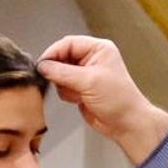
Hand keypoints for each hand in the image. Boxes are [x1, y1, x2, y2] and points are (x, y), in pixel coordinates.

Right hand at [37, 35, 167, 161]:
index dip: (53, 53)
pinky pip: (63, 87)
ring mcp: (85, 74)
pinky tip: (79, 99)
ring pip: (60, 74)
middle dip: (58, 72)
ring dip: (64, 85)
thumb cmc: (118, 99)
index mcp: (97, 49)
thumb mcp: (89, 81)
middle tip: (58, 82)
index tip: (42, 65)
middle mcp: (91, 59)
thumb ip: (63, 72)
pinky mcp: (80, 88)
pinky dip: (67, 94)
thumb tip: (43, 66)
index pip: (68, 44)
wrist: (125, 123)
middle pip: (62, 57)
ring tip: (77, 94)